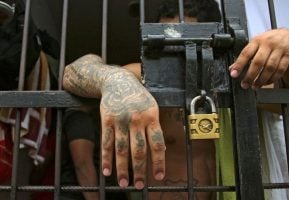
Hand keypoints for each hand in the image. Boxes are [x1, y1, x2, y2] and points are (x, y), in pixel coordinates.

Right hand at [100, 69, 165, 189]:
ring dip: (122, 168)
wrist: (118, 81)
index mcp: (151, 117)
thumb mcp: (152, 107)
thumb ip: (155, 127)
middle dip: (139, 170)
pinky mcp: (106, 119)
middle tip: (139, 186)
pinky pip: (106, 142)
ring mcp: (120, 120)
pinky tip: (107, 171)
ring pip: (122, 149)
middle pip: (139, 150)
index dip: (159, 162)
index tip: (159, 177)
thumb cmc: (138, 97)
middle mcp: (137, 119)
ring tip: (123, 183)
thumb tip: (160, 151)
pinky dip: (106, 158)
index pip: (157, 144)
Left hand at [229, 28, 288, 88]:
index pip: (246, 53)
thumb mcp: (254, 44)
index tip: (234, 74)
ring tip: (255, 86)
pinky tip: (266, 82)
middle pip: (258, 62)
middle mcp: (268, 44)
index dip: (239, 65)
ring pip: (270, 67)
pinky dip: (272, 78)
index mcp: (256, 41)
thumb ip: (244, 56)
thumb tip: (231, 69)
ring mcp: (279, 49)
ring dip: (261, 79)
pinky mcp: (288, 55)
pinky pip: (280, 70)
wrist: (288, 35)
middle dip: (250, 75)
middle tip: (245, 85)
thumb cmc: (267, 42)